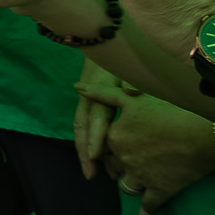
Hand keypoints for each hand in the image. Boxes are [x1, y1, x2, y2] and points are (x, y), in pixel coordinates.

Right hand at [71, 59, 136, 177]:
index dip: (94, 137)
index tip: (95, 157)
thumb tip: (132, 91)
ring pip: (81, 129)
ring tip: (93, 172)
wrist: (103, 39)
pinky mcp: (89, 102)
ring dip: (85, 150)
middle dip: (85, 152)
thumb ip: (131, 78)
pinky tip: (95, 155)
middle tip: (91, 174)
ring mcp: (86, 100)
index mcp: (99, 91)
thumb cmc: (121, 55)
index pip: (95, 118)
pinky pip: (85, 124)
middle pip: (83, 128)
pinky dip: (87, 141)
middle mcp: (89, 98)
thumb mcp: (128, 64)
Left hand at [103, 95, 214, 208]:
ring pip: (127, 186)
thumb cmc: (173, 111)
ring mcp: (140, 176)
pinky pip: (148, 204)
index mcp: (114, 135)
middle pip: (114, 165)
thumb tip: (77, 88)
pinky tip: (154, 201)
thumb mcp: (135, 98)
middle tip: (140, 158)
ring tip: (144, 177)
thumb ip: (104, 94)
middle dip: (121, 164)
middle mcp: (123, 158)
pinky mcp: (159, 191)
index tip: (128, 141)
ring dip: (133, 183)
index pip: (103, 144)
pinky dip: (150, 204)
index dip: (113, 145)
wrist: (206, 135)